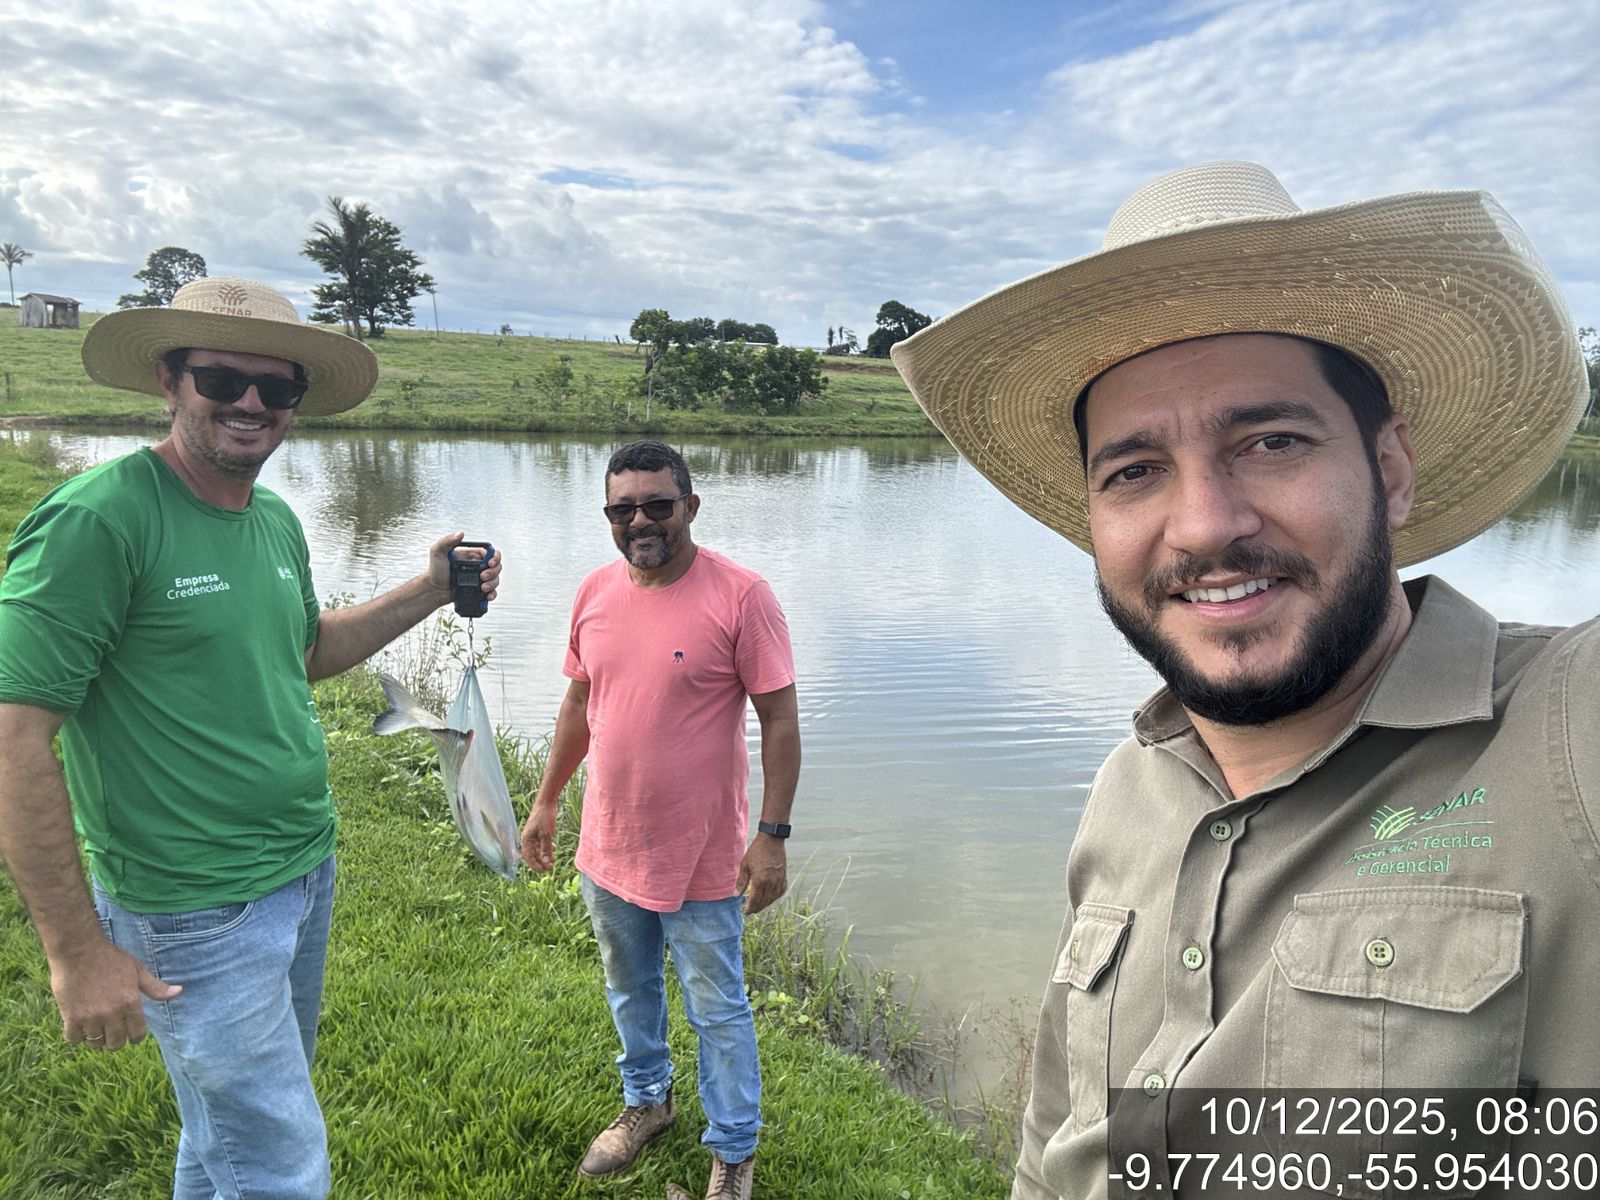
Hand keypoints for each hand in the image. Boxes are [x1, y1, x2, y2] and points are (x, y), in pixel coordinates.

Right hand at [51, 936, 180, 1050]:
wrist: (79, 950)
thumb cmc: (110, 959)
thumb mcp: (137, 970)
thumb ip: (155, 987)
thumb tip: (179, 992)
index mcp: (130, 1002)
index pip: (138, 1034)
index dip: (137, 1036)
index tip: (132, 1031)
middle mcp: (111, 1013)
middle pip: (116, 1043)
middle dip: (117, 1040)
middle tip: (114, 1031)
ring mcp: (90, 1017)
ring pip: (96, 1044)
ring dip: (97, 1039)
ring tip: (97, 1028)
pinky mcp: (70, 1017)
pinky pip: (75, 1039)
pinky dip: (78, 1036)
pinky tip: (81, 1026)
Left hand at [426, 533, 502, 604]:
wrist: (433, 590)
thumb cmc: (434, 571)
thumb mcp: (437, 552)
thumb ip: (447, 541)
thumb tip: (460, 534)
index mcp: (470, 555)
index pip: (488, 552)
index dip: (494, 556)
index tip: (490, 562)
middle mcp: (476, 566)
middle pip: (495, 566)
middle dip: (493, 571)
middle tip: (483, 576)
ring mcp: (477, 578)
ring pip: (495, 578)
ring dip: (492, 583)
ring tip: (483, 587)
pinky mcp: (477, 589)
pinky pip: (491, 591)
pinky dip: (492, 593)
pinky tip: (487, 595)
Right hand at [521, 802, 557, 872]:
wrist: (546, 802)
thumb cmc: (544, 817)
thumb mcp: (546, 834)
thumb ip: (545, 848)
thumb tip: (545, 862)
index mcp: (527, 839)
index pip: (528, 857)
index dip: (534, 865)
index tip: (543, 871)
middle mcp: (529, 838)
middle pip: (533, 855)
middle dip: (541, 862)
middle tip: (551, 867)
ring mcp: (534, 835)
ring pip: (538, 849)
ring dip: (545, 855)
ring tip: (553, 860)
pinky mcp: (540, 831)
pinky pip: (541, 843)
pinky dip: (547, 847)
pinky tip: (554, 849)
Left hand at [737, 834, 786, 915]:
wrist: (771, 840)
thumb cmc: (756, 851)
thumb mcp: (745, 865)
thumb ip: (741, 882)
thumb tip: (736, 895)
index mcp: (760, 880)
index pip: (755, 900)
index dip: (749, 908)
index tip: (745, 912)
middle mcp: (771, 883)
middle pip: (764, 902)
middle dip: (756, 908)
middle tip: (750, 910)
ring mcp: (779, 880)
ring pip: (772, 899)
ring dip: (765, 904)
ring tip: (758, 905)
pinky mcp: (784, 877)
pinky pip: (780, 892)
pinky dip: (774, 897)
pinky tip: (770, 897)